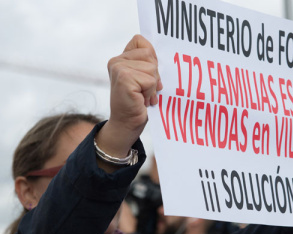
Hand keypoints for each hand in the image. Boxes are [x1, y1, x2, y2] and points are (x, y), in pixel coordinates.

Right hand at [97, 35, 161, 157]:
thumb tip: (166, 52)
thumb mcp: (145, 78)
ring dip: (153, 85)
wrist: (127, 125)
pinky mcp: (124, 78)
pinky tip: (142, 100)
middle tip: (145, 90)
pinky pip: (150, 80)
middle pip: (150, 54)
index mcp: (121, 58)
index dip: (151, 57)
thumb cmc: (139, 103)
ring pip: (152, 68)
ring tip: (143, 96)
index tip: (146, 75)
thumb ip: (149, 63)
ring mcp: (119, 68)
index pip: (141, 40)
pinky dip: (150, 92)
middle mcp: (117, 61)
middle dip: (154, 74)